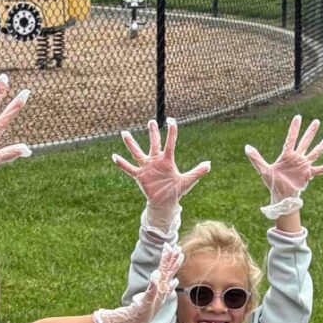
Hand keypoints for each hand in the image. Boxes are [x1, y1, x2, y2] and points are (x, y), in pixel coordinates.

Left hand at [93, 244, 182, 322]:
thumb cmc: (144, 309)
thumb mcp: (153, 295)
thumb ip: (162, 286)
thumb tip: (175, 281)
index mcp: (162, 288)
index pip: (168, 272)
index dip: (172, 260)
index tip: (177, 248)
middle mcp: (161, 292)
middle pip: (167, 273)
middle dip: (172, 261)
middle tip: (177, 249)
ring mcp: (155, 297)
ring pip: (163, 280)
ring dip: (167, 268)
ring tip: (170, 258)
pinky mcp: (147, 303)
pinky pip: (151, 292)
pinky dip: (154, 284)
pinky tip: (155, 274)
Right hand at [114, 118, 210, 234]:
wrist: (165, 203)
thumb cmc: (176, 191)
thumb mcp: (188, 181)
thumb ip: (198, 171)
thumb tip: (209, 164)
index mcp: (167, 160)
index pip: (169, 143)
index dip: (171, 132)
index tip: (171, 120)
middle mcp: (156, 161)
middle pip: (153, 143)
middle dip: (152, 132)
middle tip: (151, 121)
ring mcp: (147, 167)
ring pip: (137, 152)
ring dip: (131, 143)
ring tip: (124, 133)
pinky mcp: (140, 176)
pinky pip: (129, 168)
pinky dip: (122, 163)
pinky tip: (114, 156)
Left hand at [245, 114, 322, 219]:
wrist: (280, 195)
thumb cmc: (272, 182)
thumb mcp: (263, 169)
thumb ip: (255, 158)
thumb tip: (246, 147)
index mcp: (287, 155)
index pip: (291, 138)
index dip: (294, 128)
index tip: (298, 117)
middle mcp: (297, 158)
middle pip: (305, 142)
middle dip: (310, 132)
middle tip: (316, 121)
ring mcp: (304, 165)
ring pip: (315, 152)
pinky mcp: (308, 174)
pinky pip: (320, 169)